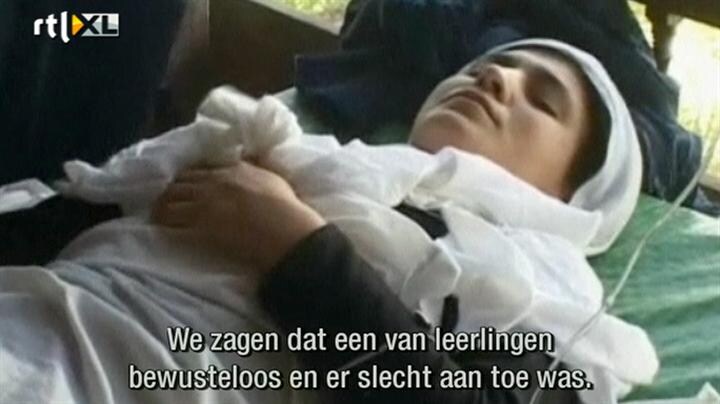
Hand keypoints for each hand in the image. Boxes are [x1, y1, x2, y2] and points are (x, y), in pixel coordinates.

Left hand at [152, 160, 326, 271]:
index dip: (189, 175)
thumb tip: (250, 159)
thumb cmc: (287, 208)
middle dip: (170, 188)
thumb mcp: (272, 177)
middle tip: (165, 197)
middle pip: (180, 182)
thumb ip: (256, 167)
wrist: (286, 233)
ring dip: (161, 206)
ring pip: (170, 201)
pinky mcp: (200, 227)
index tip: (185, 182)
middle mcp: (214, 182)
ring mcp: (204, 205)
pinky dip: (164, 223)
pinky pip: (173, 222)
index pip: (200, 168)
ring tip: (157, 212)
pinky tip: (160, 226)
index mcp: (233, 169)